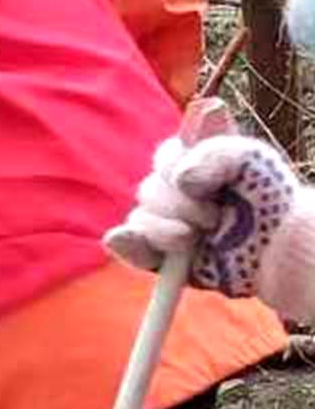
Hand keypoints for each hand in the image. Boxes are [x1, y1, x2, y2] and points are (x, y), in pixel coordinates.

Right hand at [109, 132, 306, 297]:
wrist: (282, 248)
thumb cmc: (271, 199)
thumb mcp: (251, 158)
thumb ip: (214, 152)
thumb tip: (179, 178)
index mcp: (192, 165)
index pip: (165, 156)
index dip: (174, 165)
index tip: (203, 183)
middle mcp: (175, 195)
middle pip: (149, 189)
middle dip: (179, 205)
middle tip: (215, 217)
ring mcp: (165, 226)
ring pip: (139, 219)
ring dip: (164, 228)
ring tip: (198, 238)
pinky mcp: (160, 257)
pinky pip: (127, 246)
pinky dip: (129, 243)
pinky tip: (140, 242)